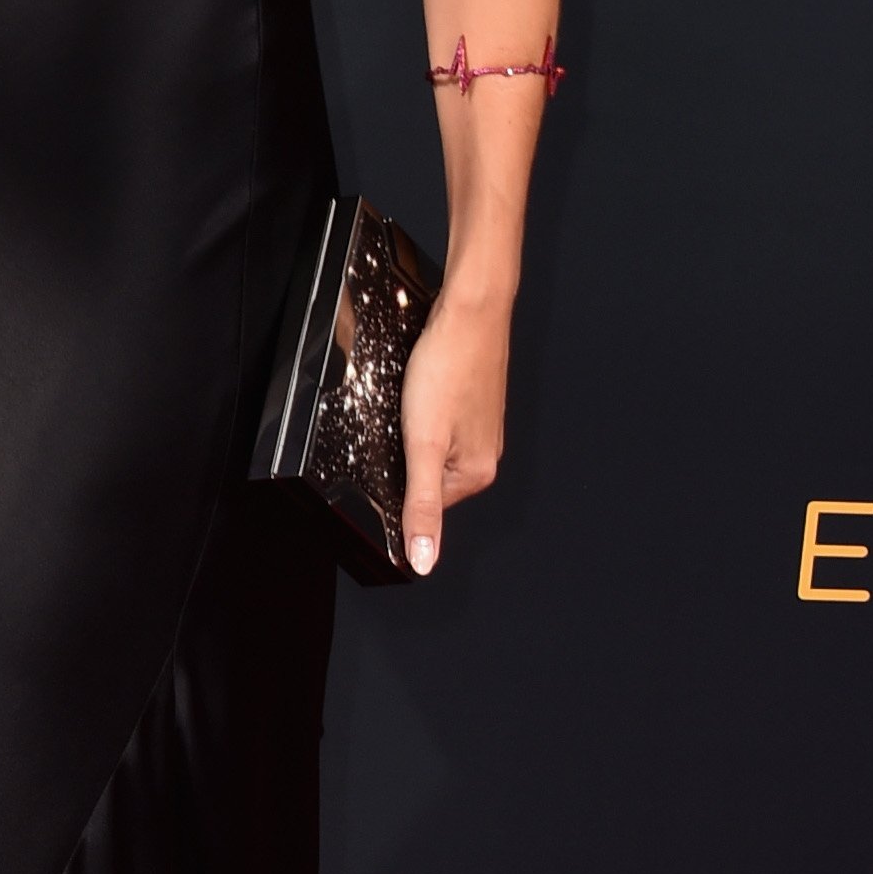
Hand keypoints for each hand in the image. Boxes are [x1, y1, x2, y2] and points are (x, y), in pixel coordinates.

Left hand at [396, 287, 507, 576]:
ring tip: (410, 402)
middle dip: (405, 455)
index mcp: (477, 473)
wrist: (469, 311)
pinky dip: (423, 412)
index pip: (424, 505)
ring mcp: (480, 427)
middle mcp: (485, 455)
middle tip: (397, 421)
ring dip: (413, 431)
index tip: (387, 452)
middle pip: (427, 476)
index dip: (396, 481)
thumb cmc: (448, 369)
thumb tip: (424, 562)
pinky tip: (419, 392)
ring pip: (431, 447)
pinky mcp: (472, 403)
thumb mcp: (422, 446)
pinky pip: (438, 423)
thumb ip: (421, 506)